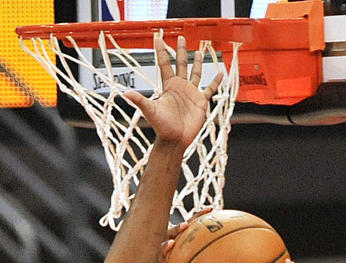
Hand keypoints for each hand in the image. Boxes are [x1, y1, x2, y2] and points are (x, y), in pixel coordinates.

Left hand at [124, 32, 221, 149]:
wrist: (174, 141)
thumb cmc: (162, 127)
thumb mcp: (150, 111)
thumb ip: (139, 100)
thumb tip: (125, 94)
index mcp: (169, 86)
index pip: (164, 64)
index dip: (161, 51)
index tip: (158, 38)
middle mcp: (180, 87)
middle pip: (181, 64)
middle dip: (180, 51)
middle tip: (181, 37)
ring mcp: (191, 94)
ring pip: (195, 73)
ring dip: (197, 63)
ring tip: (198, 51)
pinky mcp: (200, 102)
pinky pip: (209, 89)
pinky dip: (215, 82)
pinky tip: (219, 74)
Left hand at [152, 209, 213, 262]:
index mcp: (164, 253)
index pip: (162, 248)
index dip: (165, 246)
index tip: (171, 245)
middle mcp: (171, 241)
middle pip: (173, 232)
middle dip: (178, 229)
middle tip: (186, 226)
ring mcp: (181, 235)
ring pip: (188, 225)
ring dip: (195, 219)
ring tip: (207, 213)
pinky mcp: (190, 232)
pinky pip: (198, 224)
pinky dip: (205, 217)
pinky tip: (215, 211)